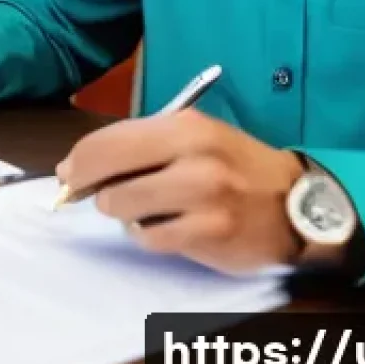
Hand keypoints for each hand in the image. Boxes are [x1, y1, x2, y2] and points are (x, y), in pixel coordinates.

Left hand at [56, 109, 305, 274]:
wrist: (296, 203)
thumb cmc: (234, 165)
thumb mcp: (192, 136)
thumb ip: (139, 145)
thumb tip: (76, 166)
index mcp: (184, 125)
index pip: (109, 140)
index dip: (79, 160)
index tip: (68, 173)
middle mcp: (194, 157)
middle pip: (108, 174)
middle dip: (90, 187)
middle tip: (92, 194)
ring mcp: (203, 197)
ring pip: (123, 208)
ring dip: (123, 212)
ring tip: (144, 207)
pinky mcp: (209, 234)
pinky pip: (150, 239)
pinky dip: (149, 235)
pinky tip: (166, 226)